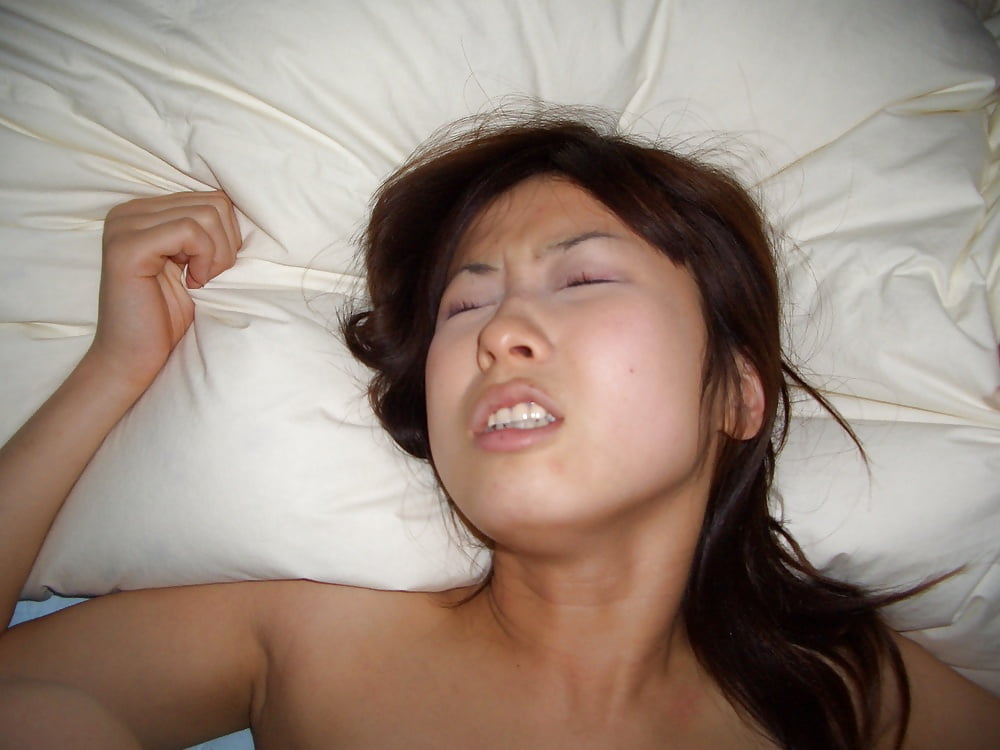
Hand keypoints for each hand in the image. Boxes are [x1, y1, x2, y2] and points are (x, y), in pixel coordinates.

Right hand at [88, 190, 241, 389]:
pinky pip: (189, 232)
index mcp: (145, 212)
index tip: (214, 270)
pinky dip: (205, 260)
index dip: (228, 237)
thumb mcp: (195, 265)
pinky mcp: (127, 247)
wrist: (134, 358)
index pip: (213, 199)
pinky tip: (193, 285)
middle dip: (226, 246)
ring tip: (200, 282)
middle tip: (210, 279)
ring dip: (217, 255)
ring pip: (206, 215)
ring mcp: (124, 226)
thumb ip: (206, 233)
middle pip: (214, 203)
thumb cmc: (168, 317)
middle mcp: (130, 212)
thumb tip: (242, 209)